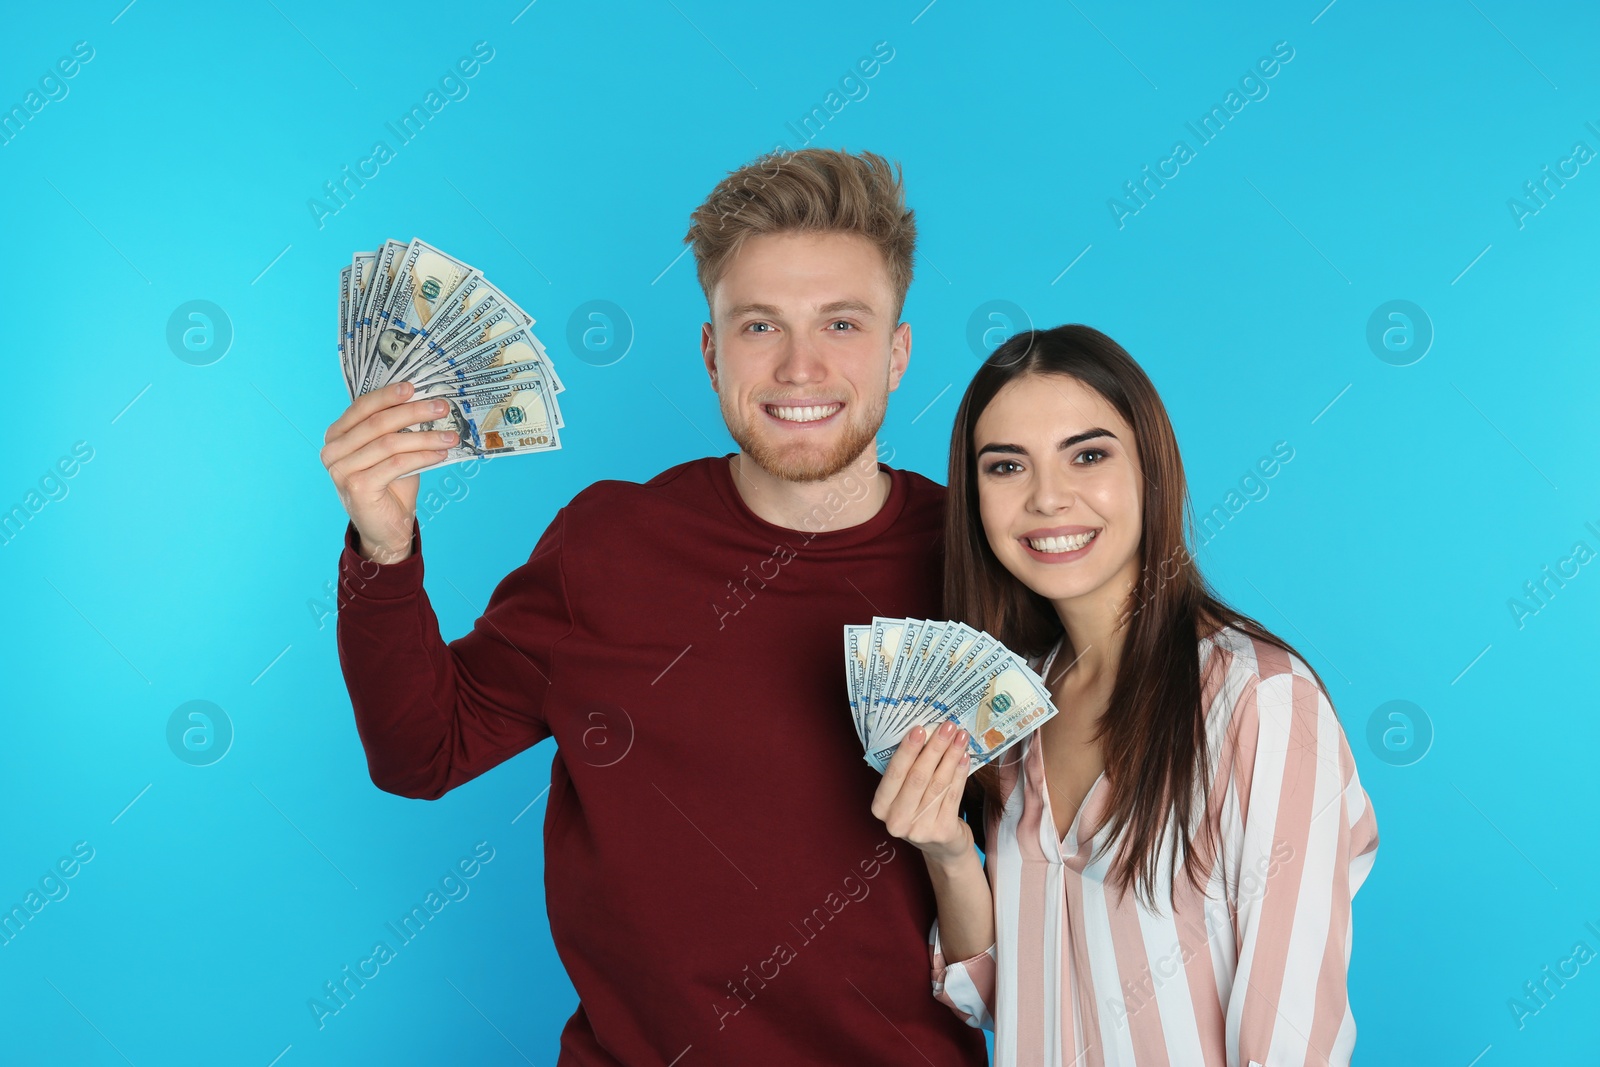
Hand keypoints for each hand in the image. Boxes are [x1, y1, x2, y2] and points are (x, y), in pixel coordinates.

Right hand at [320, 381, 456, 562]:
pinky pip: (396, 464)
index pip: (362, 407)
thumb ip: (397, 429)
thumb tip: (425, 401)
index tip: (414, 387)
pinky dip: (422, 456)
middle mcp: (333, 451)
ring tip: (450, 436)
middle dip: (413, 412)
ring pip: (390, 443)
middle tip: (441, 407)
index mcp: (337, 436)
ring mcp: (341, 470)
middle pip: (377, 423)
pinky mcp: (357, 487)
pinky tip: (440, 453)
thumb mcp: (392, 452)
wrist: (386, 528)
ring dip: (425, 437)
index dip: (388, 396)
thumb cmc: (390, 486)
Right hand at [870, 721, 973, 867]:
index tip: (920, 728)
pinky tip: (965, 757)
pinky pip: (953, 795)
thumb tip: (925, 733)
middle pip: (918, 777)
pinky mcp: (942, 831)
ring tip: (961, 737)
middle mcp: (896, 821)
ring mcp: (919, 829)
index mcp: (881, 807)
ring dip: (951, 756)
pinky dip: (960, 773)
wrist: (941, 848)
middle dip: (935, 748)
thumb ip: (908, 771)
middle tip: (948, 726)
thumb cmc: (920, 811)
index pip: (894, 774)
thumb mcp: (904, 795)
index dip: (907, 750)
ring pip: (938, 783)